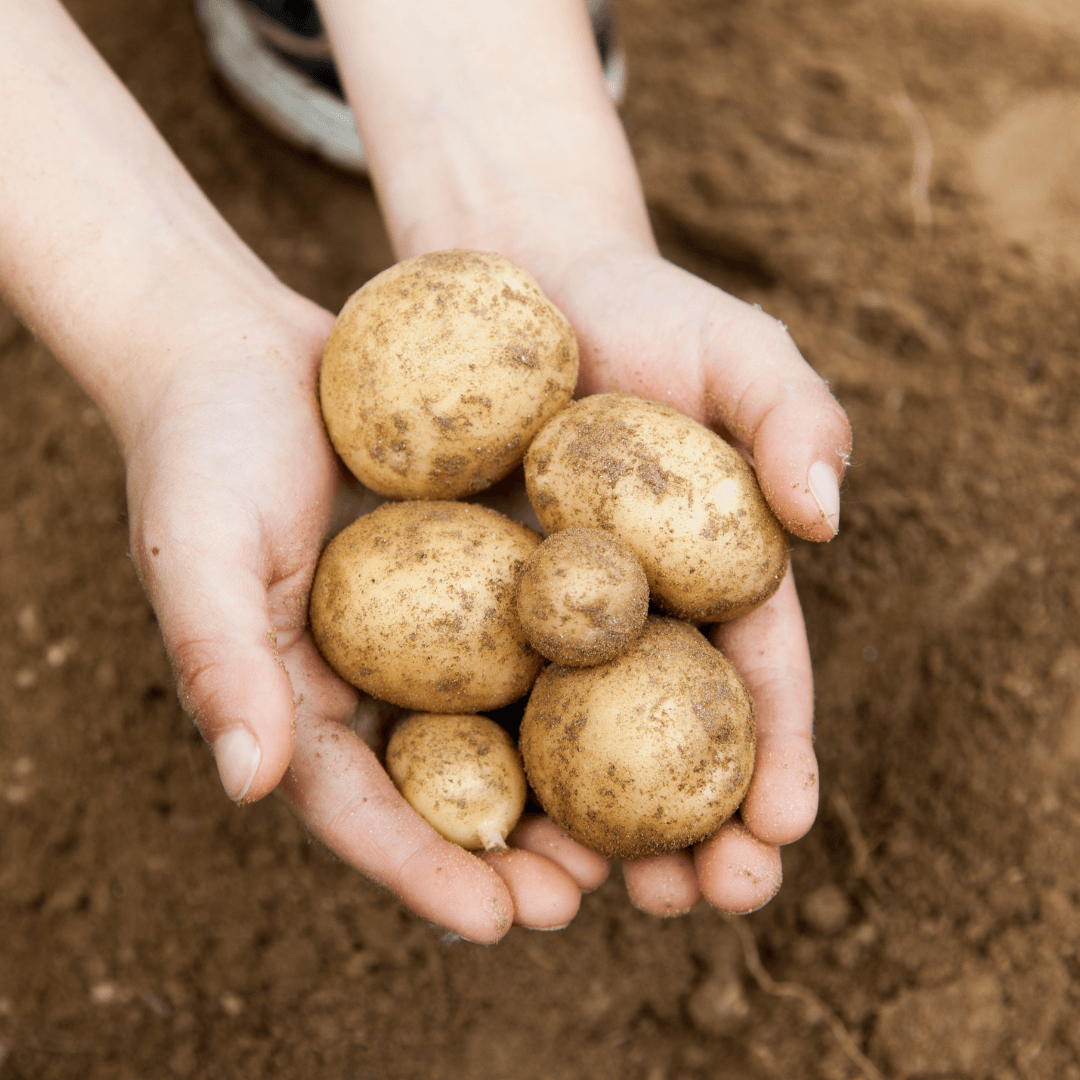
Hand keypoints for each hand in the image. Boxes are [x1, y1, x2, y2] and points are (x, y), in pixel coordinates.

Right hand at [123, 299, 605, 942]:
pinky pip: (528, 631)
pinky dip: (576, 674)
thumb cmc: (202, 448)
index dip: (423, 869)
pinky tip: (644, 698)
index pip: (359, 807)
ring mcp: (423, 629)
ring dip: (560, 785)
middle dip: (509, 854)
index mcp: (298, 699)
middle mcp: (368, 680)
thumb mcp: (197, 545)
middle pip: (444, 786)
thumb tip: (247, 780)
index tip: (498, 923)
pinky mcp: (470, 573)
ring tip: (633, 840)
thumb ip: (215, 656)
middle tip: (583, 902)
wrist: (241, 353)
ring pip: (498, 723)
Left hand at [532, 244, 850, 915]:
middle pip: (669, 736)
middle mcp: (639, 611)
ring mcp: (551, 613)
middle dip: (692, 827)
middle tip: (697, 901)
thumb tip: (825, 514)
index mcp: (717, 574)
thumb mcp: (736, 350)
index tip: (784, 830)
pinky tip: (479, 820)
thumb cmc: (643, 313)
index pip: (758, 679)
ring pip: (575, 740)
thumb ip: (794, 416)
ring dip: (590, 829)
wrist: (522, 286)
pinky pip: (475, 685)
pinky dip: (486, 757)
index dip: (777, 756)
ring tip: (583, 898)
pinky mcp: (466, 599)